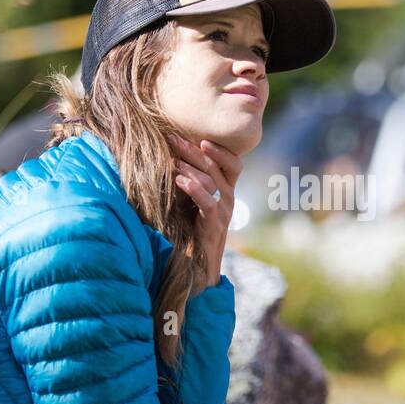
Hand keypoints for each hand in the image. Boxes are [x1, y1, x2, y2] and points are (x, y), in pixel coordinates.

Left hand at [168, 132, 241, 291]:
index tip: (198, 137)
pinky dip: (193, 188)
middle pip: (217, 166)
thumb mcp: (190, 201)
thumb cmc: (190, 229)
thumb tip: (171, 155)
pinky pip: (208, 202)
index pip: (233, 162)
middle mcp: (230, 198)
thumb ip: (189, 180)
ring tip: (172, 159)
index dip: (220, 149)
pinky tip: (178, 180)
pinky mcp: (214, 225)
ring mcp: (224, 212)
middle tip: (172, 138)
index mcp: (227, 189)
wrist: (197, 266)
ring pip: (212, 181)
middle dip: (193, 150)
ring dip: (190, 167)